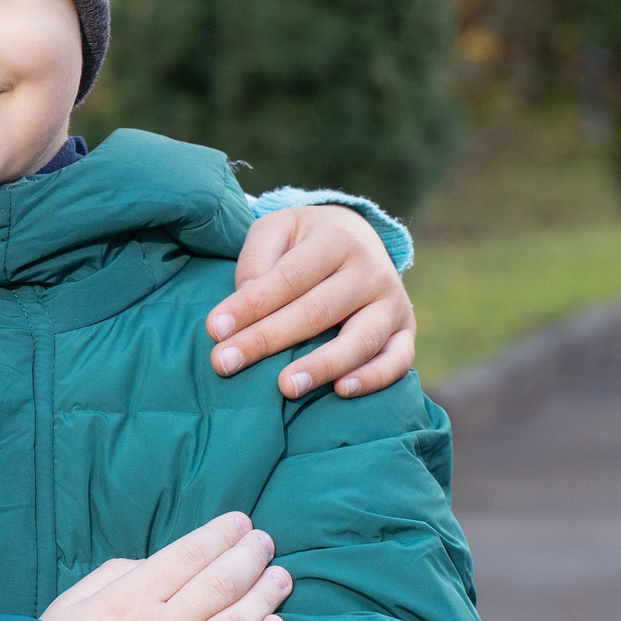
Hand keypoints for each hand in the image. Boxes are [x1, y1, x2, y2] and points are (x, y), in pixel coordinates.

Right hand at [41, 511, 289, 620]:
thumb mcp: (73, 602)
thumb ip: (118, 575)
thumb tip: (160, 564)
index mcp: (129, 599)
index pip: (188, 556)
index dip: (219, 535)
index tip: (241, 522)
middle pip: (218, 584)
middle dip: (247, 557)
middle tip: (265, 541)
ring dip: (262, 596)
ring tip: (281, 576)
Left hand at [211, 206, 414, 399]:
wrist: (357, 237)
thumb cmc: (304, 241)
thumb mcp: (276, 229)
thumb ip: (257, 258)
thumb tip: (244, 300)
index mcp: (336, 239)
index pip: (288, 277)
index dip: (251, 305)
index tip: (215, 329)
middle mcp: (370, 270)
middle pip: (316, 312)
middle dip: (266, 340)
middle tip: (225, 364)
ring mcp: (392, 302)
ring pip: (360, 340)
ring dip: (321, 366)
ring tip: (285, 387)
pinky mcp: (406, 330)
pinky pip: (398, 360)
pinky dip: (374, 378)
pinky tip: (341, 390)